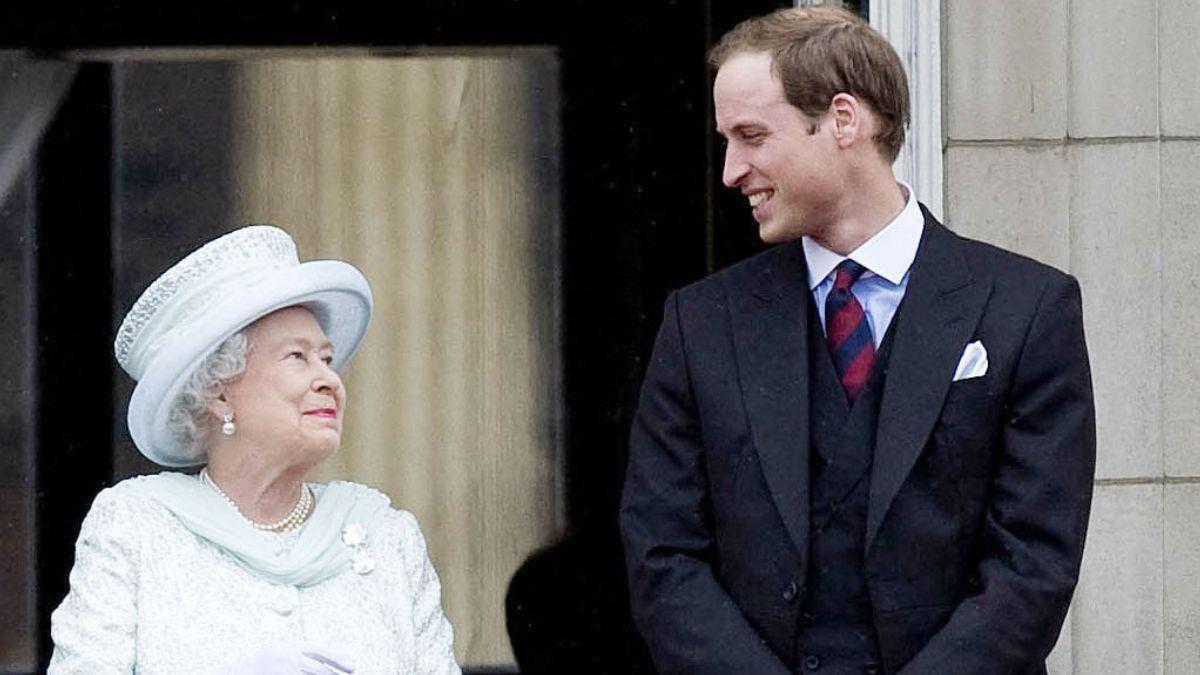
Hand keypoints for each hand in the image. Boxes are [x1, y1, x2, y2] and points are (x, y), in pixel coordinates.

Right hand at [213, 642, 354, 673]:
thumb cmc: (265, 660)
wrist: (239, 672)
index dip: (339, 658)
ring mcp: (286, 672)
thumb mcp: (284, 649)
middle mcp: (289, 659)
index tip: (352, 665)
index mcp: (292, 647)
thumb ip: (303, 651)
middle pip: (320, 669)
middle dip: (337, 674)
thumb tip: (331, 656)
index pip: (321, 651)